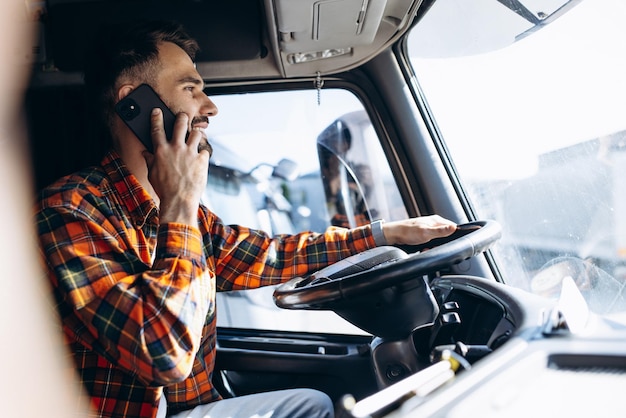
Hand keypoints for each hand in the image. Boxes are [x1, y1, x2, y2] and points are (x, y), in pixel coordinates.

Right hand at [143, 110, 209, 225]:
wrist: (179, 200)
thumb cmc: (164, 189)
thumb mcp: (152, 174)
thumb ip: (150, 160)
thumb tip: (145, 152)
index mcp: (161, 151)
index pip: (157, 129)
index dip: (156, 118)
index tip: (157, 111)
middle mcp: (176, 148)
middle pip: (180, 124)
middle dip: (182, 117)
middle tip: (183, 116)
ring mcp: (190, 153)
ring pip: (196, 133)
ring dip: (196, 133)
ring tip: (196, 135)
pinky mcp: (202, 160)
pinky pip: (205, 151)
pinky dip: (203, 153)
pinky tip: (201, 158)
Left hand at [381, 215, 456, 244]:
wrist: (393, 235)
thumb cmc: (407, 231)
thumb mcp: (426, 232)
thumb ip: (440, 231)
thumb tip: (454, 228)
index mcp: (436, 220)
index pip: (453, 226)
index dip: (453, 235)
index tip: (448, 242)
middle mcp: (433, 224)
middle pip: (446, 235)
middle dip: (442, 243)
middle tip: (434, 246)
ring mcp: (428, 229)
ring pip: (438, 240)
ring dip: (434, 246)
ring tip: (426, 248)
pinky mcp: (424, 235)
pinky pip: (431, 243)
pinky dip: (428, 247)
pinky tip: (423, 248)